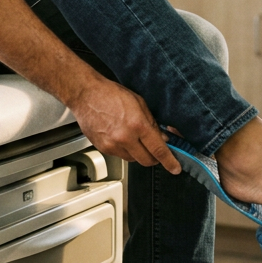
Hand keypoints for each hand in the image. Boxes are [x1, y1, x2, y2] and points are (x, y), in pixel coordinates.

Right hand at [64, 71, 180, 173]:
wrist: (87, 95)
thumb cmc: (111, 94)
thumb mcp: (139, 103)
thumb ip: (152, 123)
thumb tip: (161, 138)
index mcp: (137, 124)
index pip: (158, 149)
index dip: (169, 161)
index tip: (175, 168)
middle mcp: (125, 138)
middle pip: (146, 160)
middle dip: (154, 158)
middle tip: (156, 151)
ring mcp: (112, 145)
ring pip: (133, 159)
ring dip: (138, 153)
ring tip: (135, 138)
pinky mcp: (103, 148)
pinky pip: (120, 156)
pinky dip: (125, 150)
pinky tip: (122, 137)